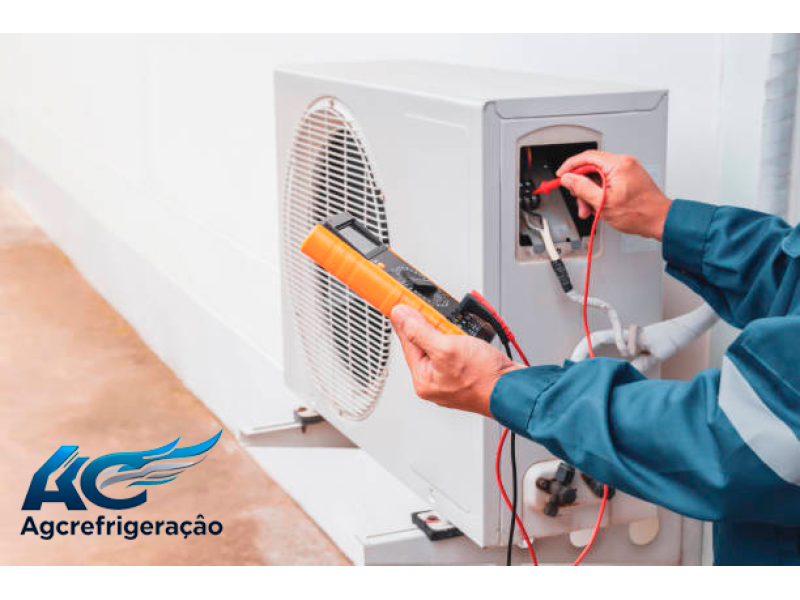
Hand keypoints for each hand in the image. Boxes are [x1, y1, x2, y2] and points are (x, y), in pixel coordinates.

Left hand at [389, 304, 523, 416]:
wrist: (514, 388)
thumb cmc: (484, 377)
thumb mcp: (446, 348)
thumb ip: (419, 331)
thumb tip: (401, 316)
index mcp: (423, 379)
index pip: (407, 342)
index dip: (406, 320)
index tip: (402, 303)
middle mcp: (434, 380)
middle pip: (423, 342)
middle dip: (433, 326)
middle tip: (443, 319)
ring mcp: (450, 377)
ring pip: (442, 343)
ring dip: (450, 331)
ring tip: (461, 332)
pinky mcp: (465, 371)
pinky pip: (456, 349)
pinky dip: (461, 338)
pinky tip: (469, 337)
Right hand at [556, 150, 671, 240]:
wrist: (659, 220)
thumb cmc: (639, 213)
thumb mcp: (603, 203)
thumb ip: (582, 188)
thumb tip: (568, 178)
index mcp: (618, 165)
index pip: (587, 157)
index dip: (570, 166)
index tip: (561, 176)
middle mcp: (624, 163)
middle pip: (591, 167)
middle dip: (581, 185)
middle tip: (578, 200)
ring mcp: (627, 170)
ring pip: (598, 176)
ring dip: (590, 192)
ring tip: (589, 209)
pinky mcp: (629, 177)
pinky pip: (607, 180)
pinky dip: (600, 192)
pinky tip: (598, 205)